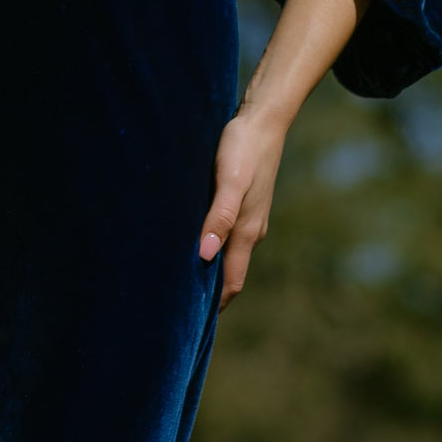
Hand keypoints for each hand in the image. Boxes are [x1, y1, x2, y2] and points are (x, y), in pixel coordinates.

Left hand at [196, 105, 287, 309]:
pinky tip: (193, 239)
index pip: (232, 282)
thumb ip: (219, 217)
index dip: (214, 304)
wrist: (264, 119)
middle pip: (230, 272)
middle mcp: (251, 229)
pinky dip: (212, 245)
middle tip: (177, 305)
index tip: (191, 321)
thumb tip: (204, 255)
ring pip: (228, 253)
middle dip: (209, 291)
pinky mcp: (243, 201)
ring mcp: (249, 216)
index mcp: (248, 231)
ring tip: (180, 276)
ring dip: (209, 268)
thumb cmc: (244, 148)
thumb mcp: (230, 182)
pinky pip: (227, 234)